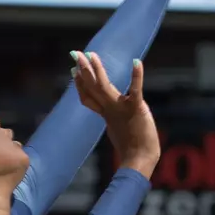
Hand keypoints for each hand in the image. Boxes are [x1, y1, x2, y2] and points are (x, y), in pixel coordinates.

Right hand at [71, 51, 159, 177]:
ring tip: (91, 55)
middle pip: (93, 87)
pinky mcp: (136, 109)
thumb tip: (110, 115)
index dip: (80, 83)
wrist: (140, 160)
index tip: (74, 70)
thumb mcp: (119, 129)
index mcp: (106, 114)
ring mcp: (121, 109)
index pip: (88, 96)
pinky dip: (136, 76)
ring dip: (97, 69)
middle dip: (84, 70)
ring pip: (105, 86)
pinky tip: (137, 62)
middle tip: (75, 53)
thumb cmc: (133, 149)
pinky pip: (134, 90)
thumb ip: (115, 119)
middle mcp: (110, 109)